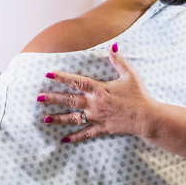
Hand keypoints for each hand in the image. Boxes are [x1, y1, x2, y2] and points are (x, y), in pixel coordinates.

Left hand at [37, 45, 158, 142]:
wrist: (146, 117)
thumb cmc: (139, 95)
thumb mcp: (130, 75)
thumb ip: (119, 61)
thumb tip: (113, 45)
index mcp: (100, 90)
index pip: (77, 82)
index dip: (62, 77)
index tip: (49, 74)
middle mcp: (95, 104)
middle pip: (70, 100)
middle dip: (53, 99)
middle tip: (39, 97)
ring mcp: (97, 117)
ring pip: (73, 118)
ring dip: (58, 118)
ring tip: (45, 119)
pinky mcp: (102, 128)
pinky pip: (85, 134)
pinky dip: (74, 137)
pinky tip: (63, 139)